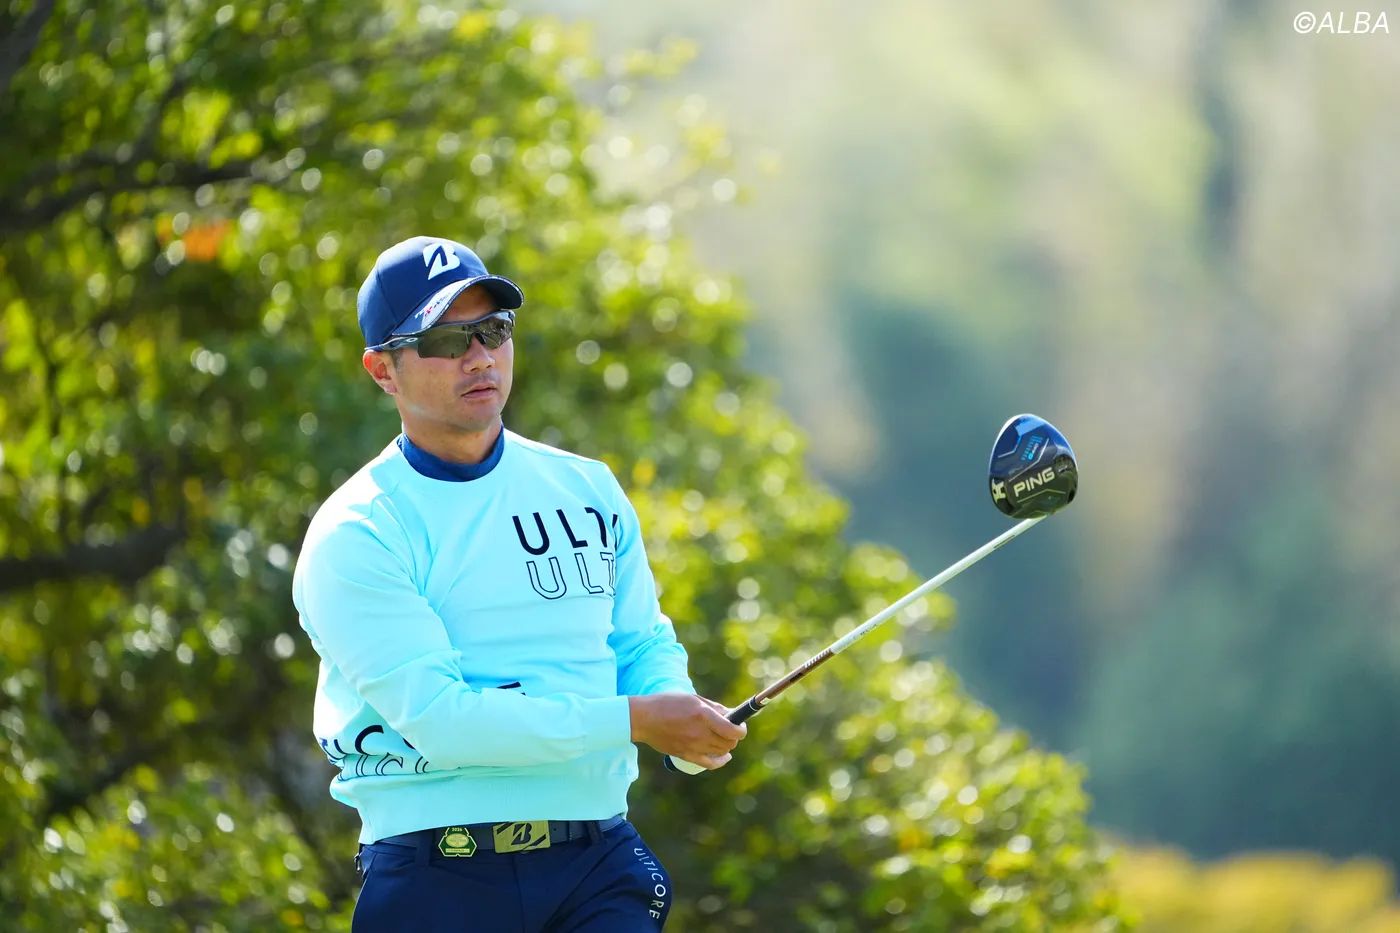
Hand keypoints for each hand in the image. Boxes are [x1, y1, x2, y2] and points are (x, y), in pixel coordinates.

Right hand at [628, 693, 746, 769]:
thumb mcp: (693, 699)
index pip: (733, 730)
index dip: (741, 730)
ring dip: (726, 746)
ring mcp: (693, 746)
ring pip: (722, 753)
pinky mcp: (686, 755)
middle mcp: (700, 733)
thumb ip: (714, 708)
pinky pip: (710, 764)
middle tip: (730, 731)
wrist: (644, 719)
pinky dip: (720, 761)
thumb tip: (731, 715)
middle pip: (729, 743)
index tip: (740, 726)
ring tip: (722, 739)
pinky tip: (723, 757)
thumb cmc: (667, 704)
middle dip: (734, 737)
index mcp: (703, 715)